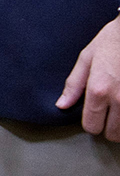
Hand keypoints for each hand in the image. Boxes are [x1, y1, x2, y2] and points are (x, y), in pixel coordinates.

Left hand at [58, 14, 119, 139]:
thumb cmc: (111, 41)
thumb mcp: (86, 58)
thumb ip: (74, 85)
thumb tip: (62, 105)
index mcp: (99, 90)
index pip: (91, 126)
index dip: (91, 124)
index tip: (94, 116)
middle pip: (112, 134)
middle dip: (108, 127)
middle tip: (109, 114)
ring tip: (119, 111)